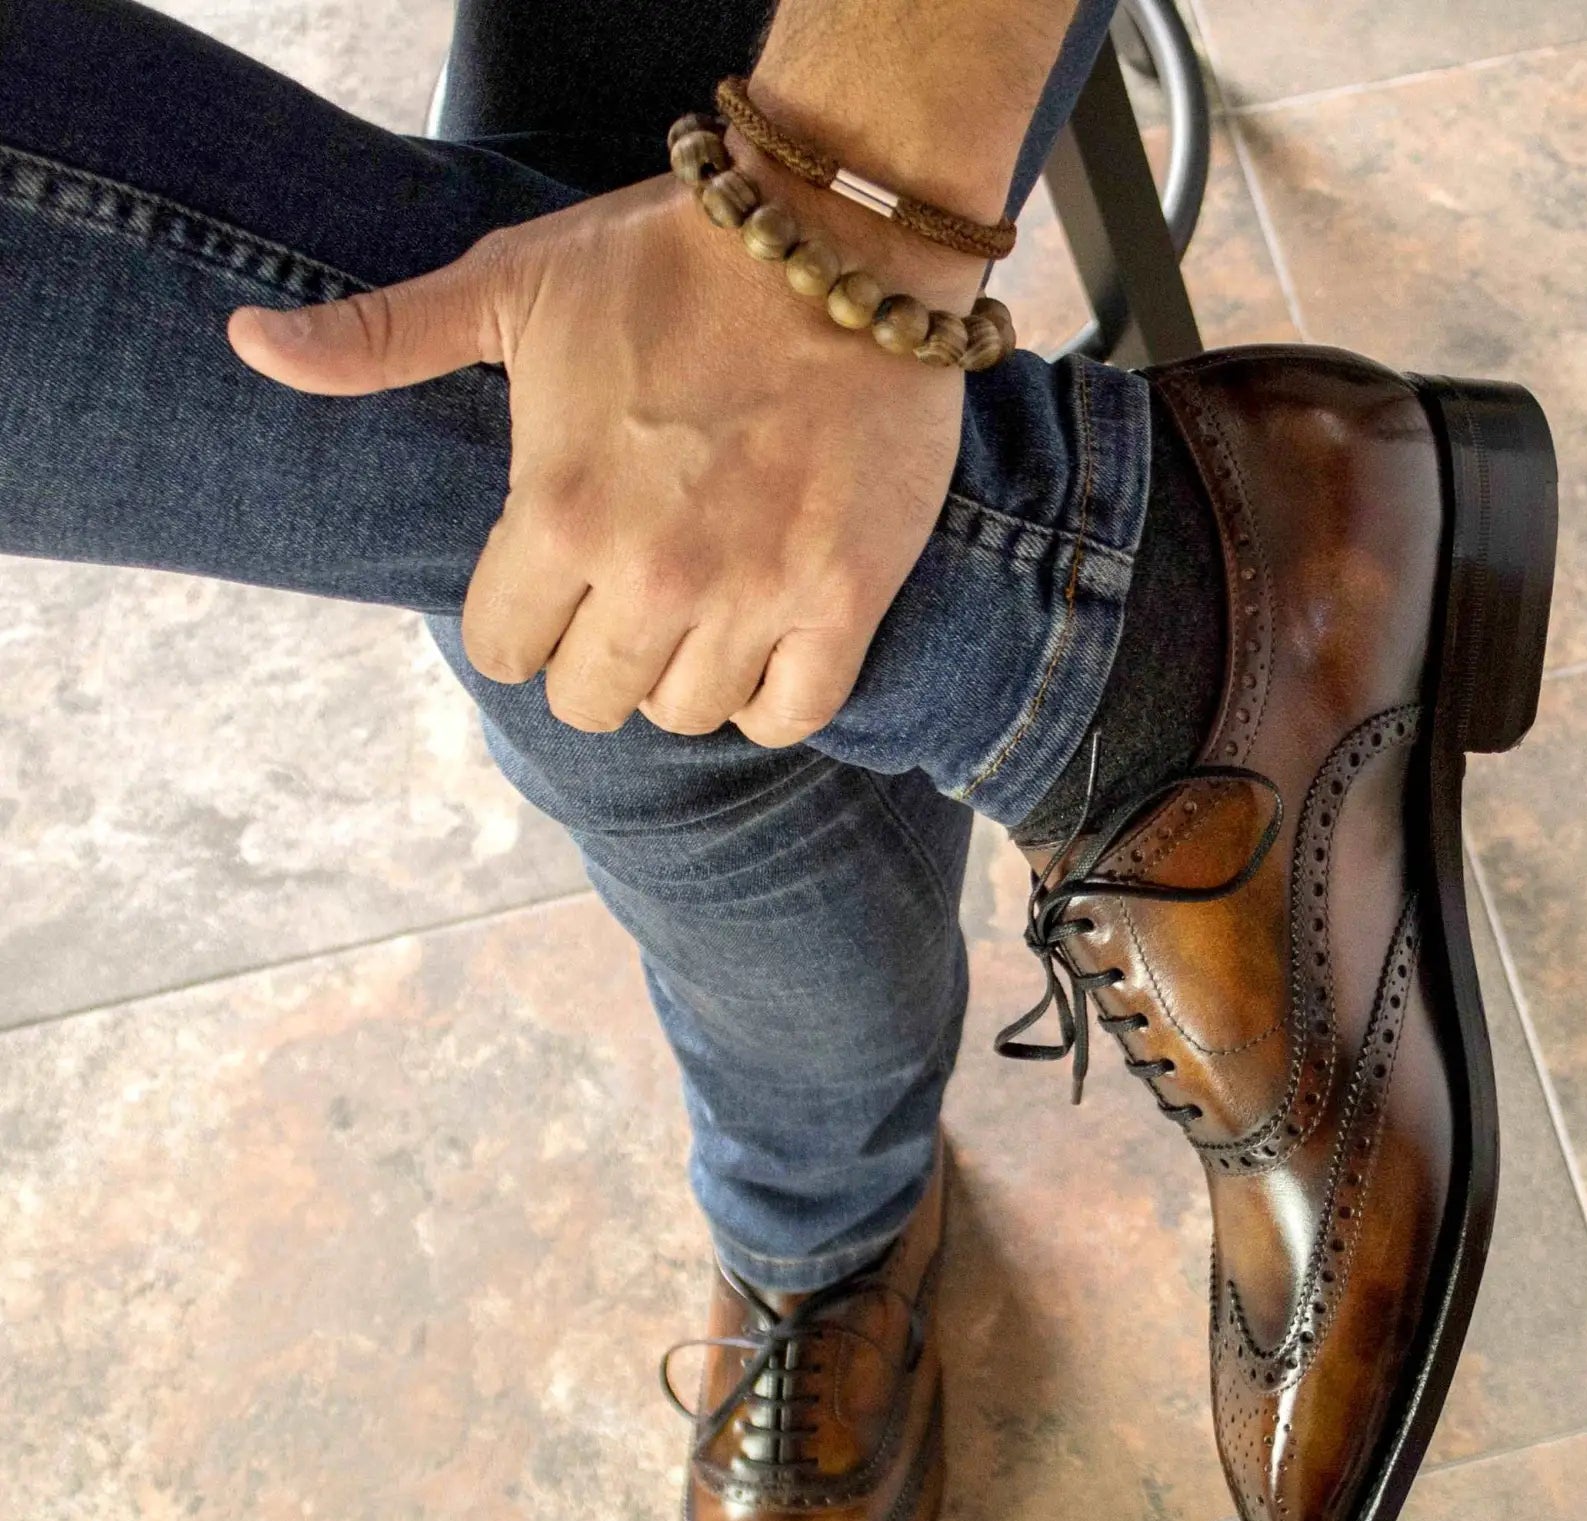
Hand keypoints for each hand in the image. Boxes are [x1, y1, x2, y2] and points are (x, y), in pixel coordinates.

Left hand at [228, 168, 972, 742]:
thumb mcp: (510, 288)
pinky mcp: (842, 601)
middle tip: (628, 596)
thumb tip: (247, 341)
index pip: (501, 650)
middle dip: (597, 654)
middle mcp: (652, 574)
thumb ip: (382, 338)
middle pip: (590, 700)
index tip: (552, 581)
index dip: (520, 617)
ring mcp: (753, 595)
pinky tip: (767, 646)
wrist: (837, 243)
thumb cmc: (666, 264)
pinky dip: (772, 697)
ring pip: (688, 714)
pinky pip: (790, 713)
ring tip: (701, 609)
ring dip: (684, 673)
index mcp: (558, 514)